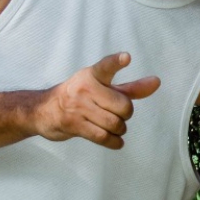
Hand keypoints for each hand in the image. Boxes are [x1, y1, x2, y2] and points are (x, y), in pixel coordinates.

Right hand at [35, 52, 159, 148]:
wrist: (43, 110)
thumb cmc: (80, 96)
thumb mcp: (103, 87)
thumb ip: (131, 88)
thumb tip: (157, 82)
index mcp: (93, 75)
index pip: (106, 66)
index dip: (116, 62)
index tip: (126, 57)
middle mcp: (85, 88)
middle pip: (123, 106)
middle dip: (126, 114)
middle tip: (120, 115)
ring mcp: (78, 107)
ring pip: (114, 123)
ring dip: (120, 129)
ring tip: (116, 128)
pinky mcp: (73, 124)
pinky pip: (102, 137)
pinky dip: (114, 142)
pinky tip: (116, 141)